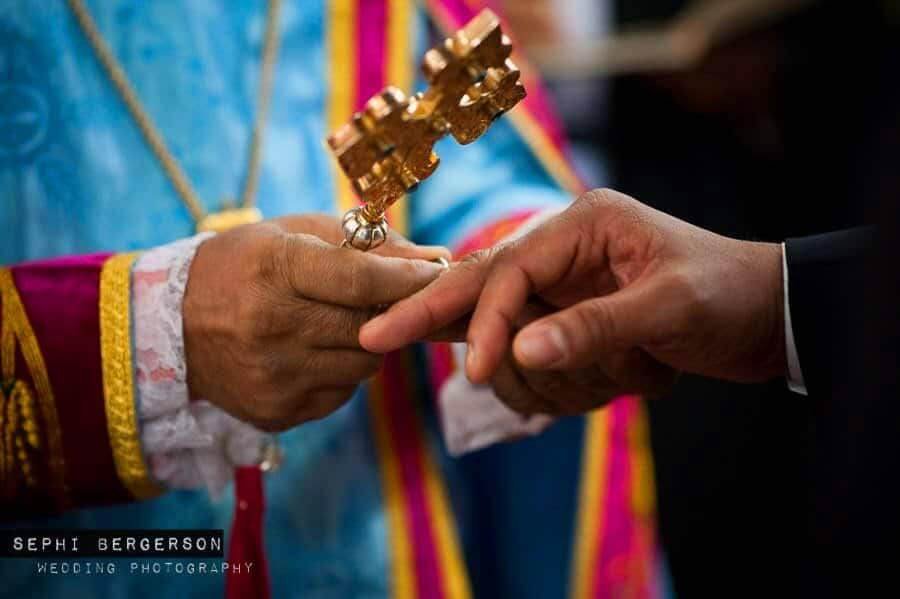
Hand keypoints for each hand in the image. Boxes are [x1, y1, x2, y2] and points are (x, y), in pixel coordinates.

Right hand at [184, 214, 447, 430]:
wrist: (172, 328)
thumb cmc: (244, 265)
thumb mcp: (295, 234)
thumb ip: (368, 244)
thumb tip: (439, 257)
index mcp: (274, 271)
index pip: (359, 280)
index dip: (408, 279)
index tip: (441, 271)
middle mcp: (272, 328)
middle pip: (371, 327)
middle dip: (394, 311)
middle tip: (397, 296)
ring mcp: (274, 377)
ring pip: (365, 363)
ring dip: (369, 342)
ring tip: (340, 320)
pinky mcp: (276, 412)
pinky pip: (342, 391)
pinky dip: (342, 369)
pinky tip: (315, 350)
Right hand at [361, 189, 784, 393]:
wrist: (769, 316)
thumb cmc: (726, 295)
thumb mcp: (667, 309)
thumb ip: (591, 328)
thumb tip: (513, 355)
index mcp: (581, 225)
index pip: (506, 271)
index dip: (483, 321)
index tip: (475, 369)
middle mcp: (563, 251)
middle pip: (476, 284)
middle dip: (431, 314)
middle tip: (372, 336)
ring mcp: (564, 289)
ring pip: (509, 336)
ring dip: (557, 376)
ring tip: (635, 376)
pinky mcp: (572, 321)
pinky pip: (537, 359)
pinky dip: (563, 385)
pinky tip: (626, 380)